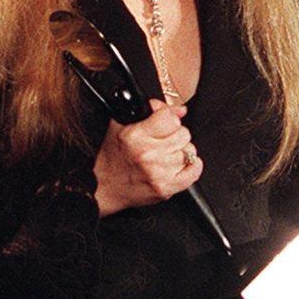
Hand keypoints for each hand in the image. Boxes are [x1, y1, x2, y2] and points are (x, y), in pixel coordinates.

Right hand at [94, 99, 200, 216]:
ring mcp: (158, 172)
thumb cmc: (113, 157)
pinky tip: (180, 165)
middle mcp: (147, 154)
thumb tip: (180, 110)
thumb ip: (152, 110)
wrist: (104, 187)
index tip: (163, 125)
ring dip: (180, 152)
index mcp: (135, 136)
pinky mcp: (166, 188)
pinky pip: (194, 171)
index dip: (169, 119)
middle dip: (175, 136)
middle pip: (184, 134)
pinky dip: (192, 166)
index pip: (171, 118)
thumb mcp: (122, 125)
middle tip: (162, 142)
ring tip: (165, 156)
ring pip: (189, 151)